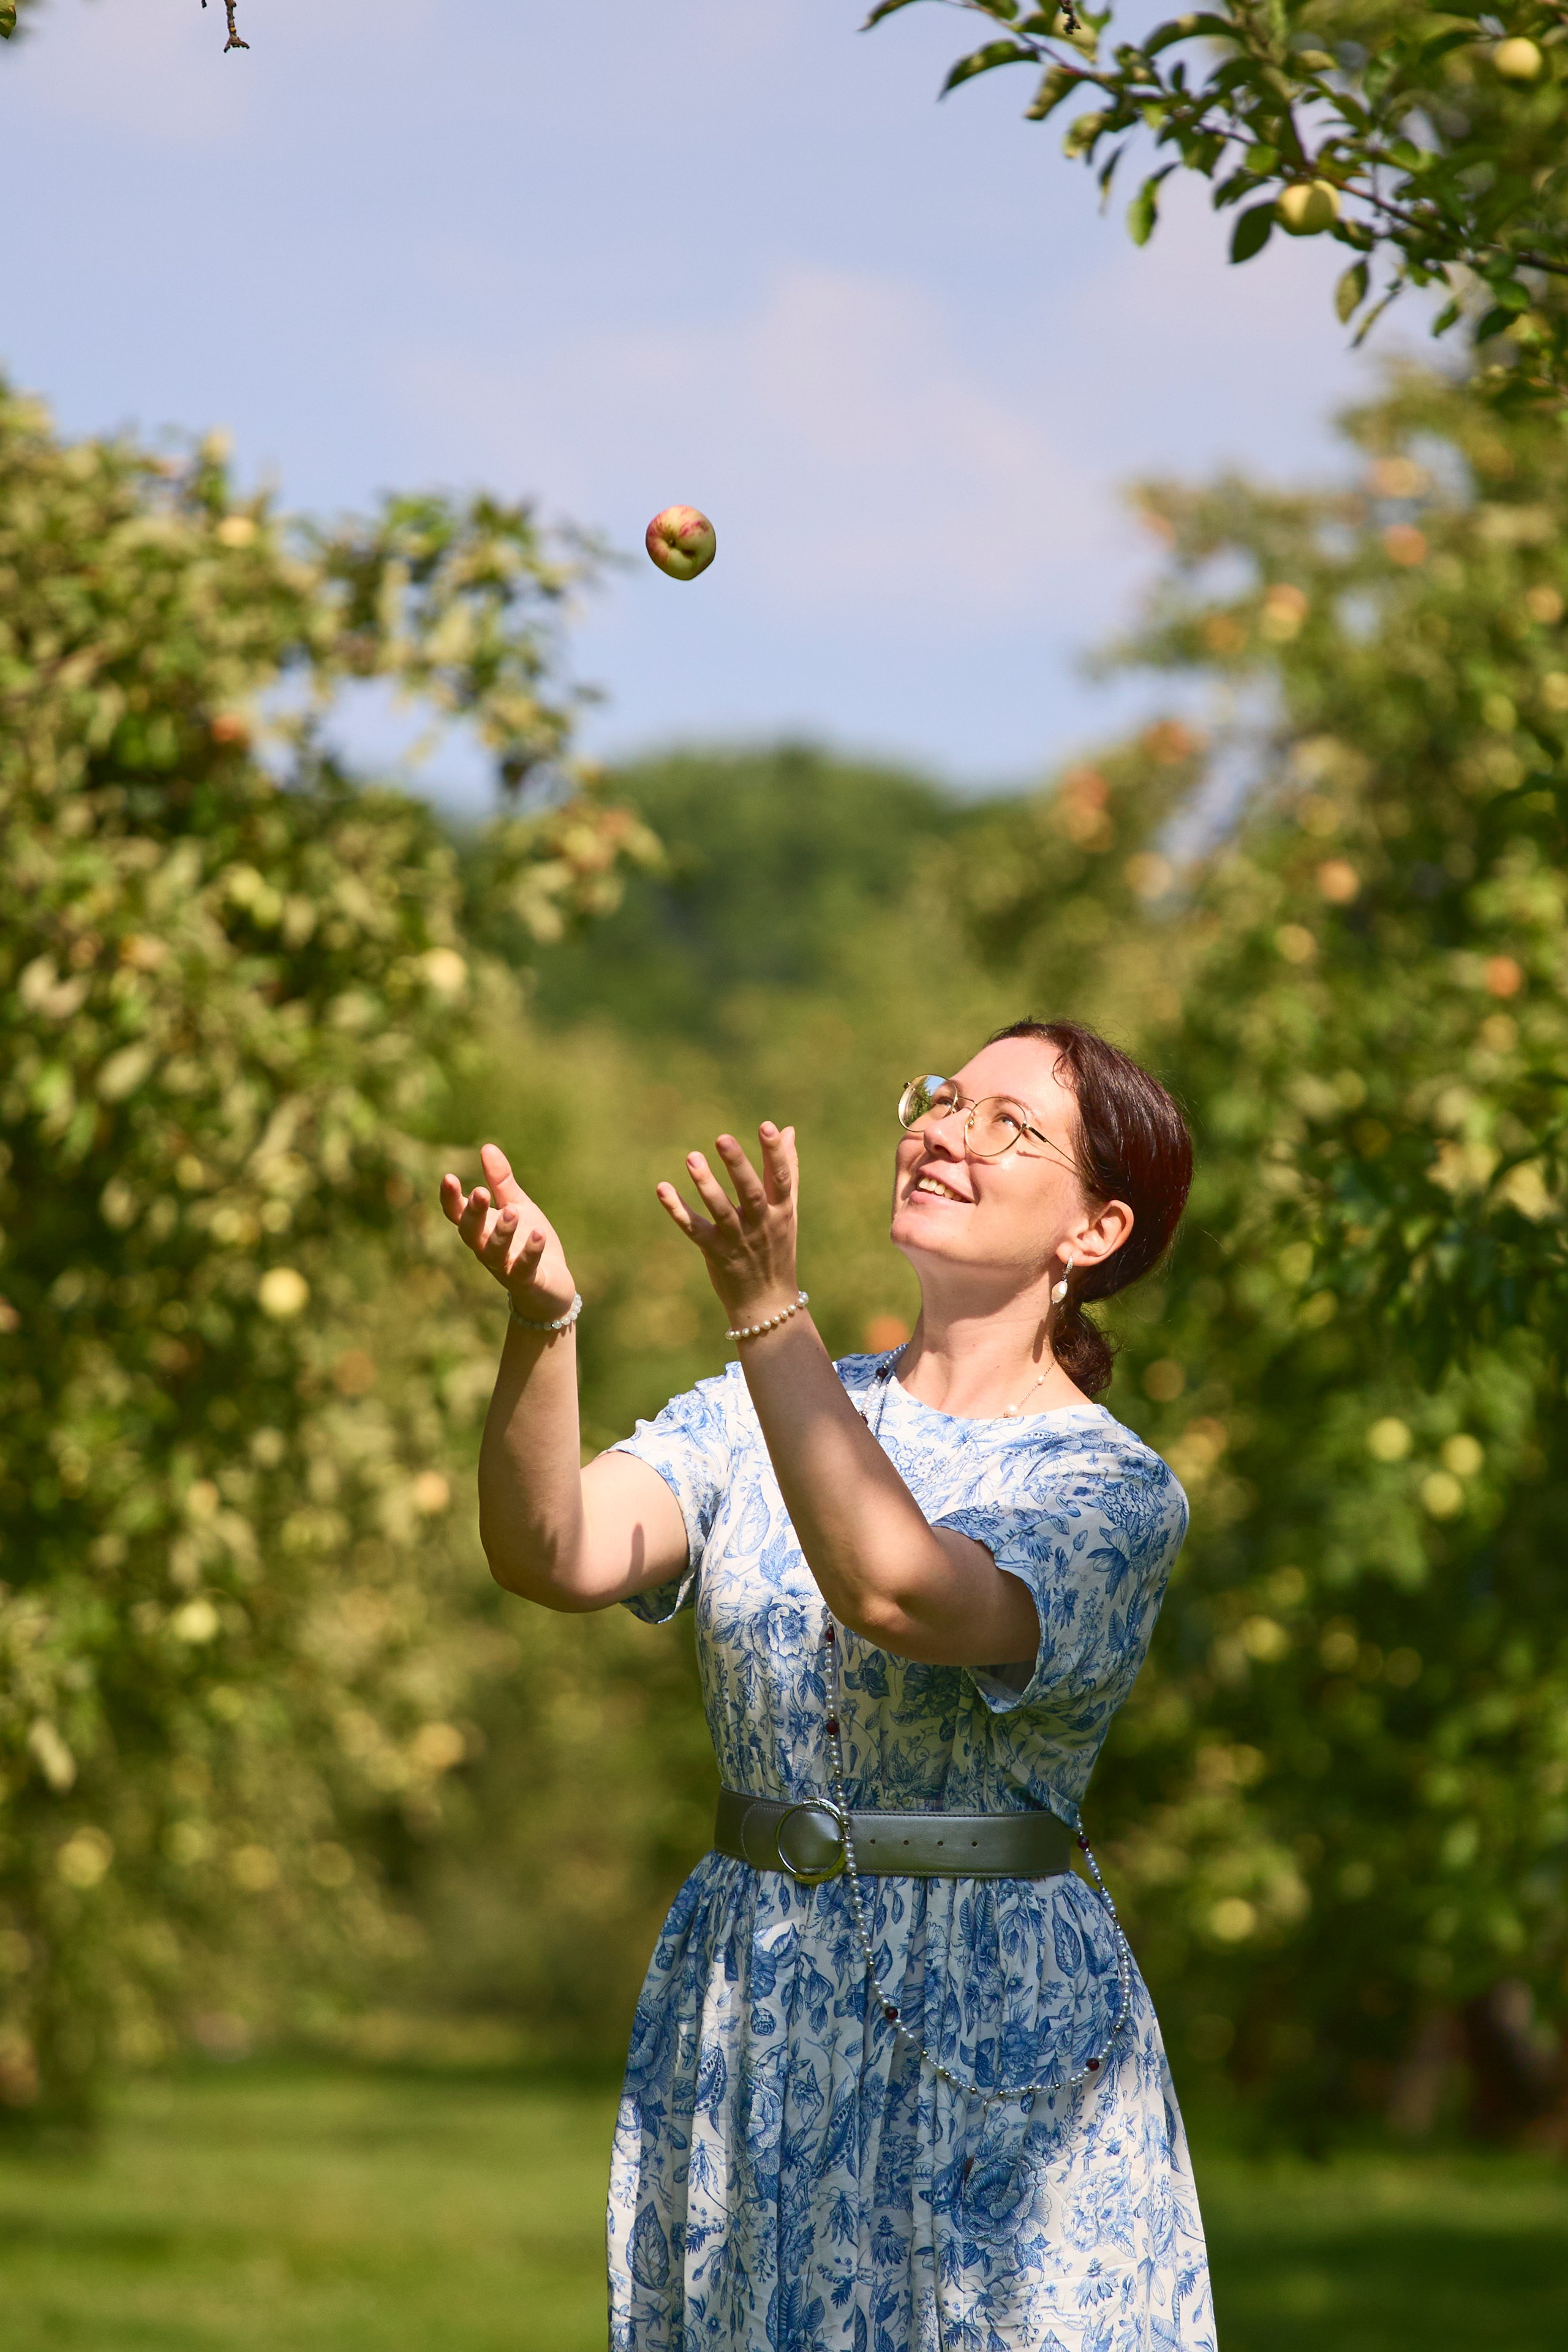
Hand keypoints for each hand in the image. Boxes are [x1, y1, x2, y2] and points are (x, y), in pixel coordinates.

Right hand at [439, 1143, 576, 1317]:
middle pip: (470, 1233)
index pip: (457, 1214)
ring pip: (493, 1253)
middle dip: (473, 1214)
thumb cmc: (528, 1242)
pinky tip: (539, 1234)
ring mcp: (505, 1267)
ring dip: (501, 1233)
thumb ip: (501, 1182)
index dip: (450, 1199)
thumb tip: (487, 1147)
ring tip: (513, 1212)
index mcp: (481, 1229)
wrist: (551, 1286)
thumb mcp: (517, 1206)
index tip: (449, 1178)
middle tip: (480, 1192)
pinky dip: (530, 1252)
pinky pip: (523, 1268)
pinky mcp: (526, 1281)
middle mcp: (486, 1249)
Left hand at [656, 1123, 798, 1324]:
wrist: (766, 1302)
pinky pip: (694, 1229)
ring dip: (706, 1184)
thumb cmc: (777, 1248)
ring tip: (692, 1157)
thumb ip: (786, 1170)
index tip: (767, 1126)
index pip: (780, 1178)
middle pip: (749, 1192)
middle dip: (737, 1165)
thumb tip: (788, 1130)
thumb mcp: (787, 1210)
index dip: (775, 1153)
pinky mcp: (714, 1252)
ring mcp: (737, 1240)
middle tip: (722, 1138)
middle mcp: (760, 1225)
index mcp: (780, 1211)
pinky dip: (677, 1210)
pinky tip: (662, 1189)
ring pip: (720, 1211)